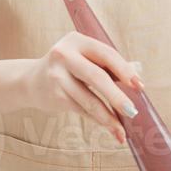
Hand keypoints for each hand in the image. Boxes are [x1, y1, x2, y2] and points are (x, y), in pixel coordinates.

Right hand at [20, 32, 141, 142]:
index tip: (140, 86)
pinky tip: (108, 127)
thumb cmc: (67, 69)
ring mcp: (57, 76)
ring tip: (121, 130)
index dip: (125, 71)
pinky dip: (97, 120)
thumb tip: (138, 76)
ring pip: (89, 99)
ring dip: (108, 117)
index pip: (106, 54)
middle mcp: (64, 55)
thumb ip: (108, 65)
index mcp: (77, 40)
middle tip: (133, 111)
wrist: (30, 81)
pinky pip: (82, 109)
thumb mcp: (84, 59)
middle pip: (97, 77)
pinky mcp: (54, 95)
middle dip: (117, 97)